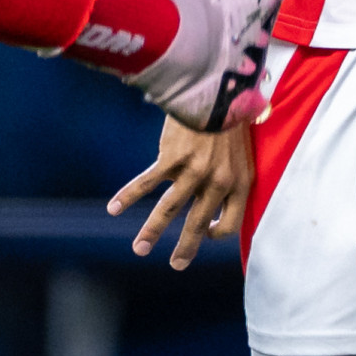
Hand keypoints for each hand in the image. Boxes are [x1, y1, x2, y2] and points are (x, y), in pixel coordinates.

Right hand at [109, 113, 252, 270]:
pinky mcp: (172, 158)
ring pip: (169, 210)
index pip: (229, 224)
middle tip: (176, 265)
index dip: (216, 232)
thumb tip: (213, 204)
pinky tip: (114, 208)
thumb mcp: (241, 154)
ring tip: (139, 250)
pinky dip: (128, 196)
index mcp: (239, 183)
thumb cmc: (228, 122)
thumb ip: (229, 179)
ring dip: (151, 232)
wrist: (216, 90)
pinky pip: (147, 183)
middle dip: (185, 248)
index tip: (205, 233)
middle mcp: (217, 181)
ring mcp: (194, 171)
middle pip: (198, 224)